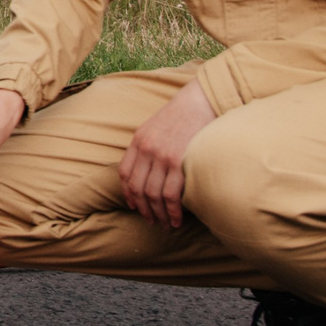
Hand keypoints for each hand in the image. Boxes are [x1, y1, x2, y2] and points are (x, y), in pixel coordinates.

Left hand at [118, 79, 217, 229]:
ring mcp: (161, 156)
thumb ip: (149, 145)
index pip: (124, 173)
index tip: (134, 206)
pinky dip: (172, 211)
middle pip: (137, 187)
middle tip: (151, 221)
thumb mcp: (157, 126)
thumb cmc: (184, 114)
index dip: (128, 193)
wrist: (202, 100)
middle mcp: (146, 149)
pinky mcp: (178, 162)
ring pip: (152, 194)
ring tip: (165, 224)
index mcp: (138, 140)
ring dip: (158, 214)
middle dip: (143, 208)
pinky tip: (176, 219)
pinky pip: (170, 194)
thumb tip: (149, 170)